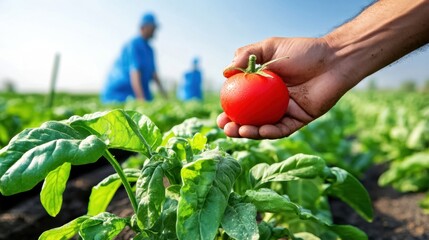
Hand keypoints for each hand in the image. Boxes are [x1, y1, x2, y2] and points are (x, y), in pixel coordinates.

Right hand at [217, 37, 352, 138]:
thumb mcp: (270, 47)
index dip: (230, 110)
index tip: (220, 114)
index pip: (243, 102)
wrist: (334, 59)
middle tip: (226, 128)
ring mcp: (286, 112)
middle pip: (251, 118)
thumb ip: (246, 54)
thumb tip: (224, 72)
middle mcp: (272, 102)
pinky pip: (283, 129)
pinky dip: (271, 131)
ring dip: (250, 132)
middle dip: (236, 127)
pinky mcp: (300, 119)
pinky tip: (260, 130)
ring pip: (265, 127)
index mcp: (263, 87)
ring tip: (238, 131)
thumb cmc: (303, 51)